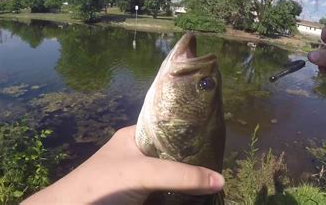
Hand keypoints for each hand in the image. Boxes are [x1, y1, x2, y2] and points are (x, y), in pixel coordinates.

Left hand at [23, 125, 224, 203]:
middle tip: (220, 162)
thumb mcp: (144, 172)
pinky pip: (166, 192)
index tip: (216, 139)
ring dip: (189, 179)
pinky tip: (199, 194)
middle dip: (194, 159)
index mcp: (135, 137)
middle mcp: (138, 155)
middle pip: (173, 154)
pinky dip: (181, 194)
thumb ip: (181, 175)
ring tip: (216, 178)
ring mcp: (138, 178)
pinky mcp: (140, 197)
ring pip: (171, 175)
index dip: (191, 132)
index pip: (170, 128)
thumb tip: (221, 179)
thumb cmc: (104, 184)